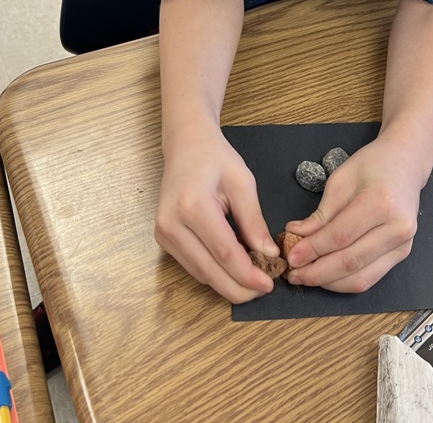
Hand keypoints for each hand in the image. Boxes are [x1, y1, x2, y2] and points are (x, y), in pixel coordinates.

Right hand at [155, 124, 279, 302]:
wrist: (186, 144)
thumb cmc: (215, 157)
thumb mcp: (242, 183)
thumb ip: (254, 221)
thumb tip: (269, 254)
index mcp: (193, 206)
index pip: (225, 253)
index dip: (248, 274)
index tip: (270, 283)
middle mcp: (171, 224)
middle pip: (209, 271)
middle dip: (239, 287)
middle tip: (264, 289)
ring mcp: (163, 233)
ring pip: (199, 273)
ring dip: (227, 282)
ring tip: (253, 279)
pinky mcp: (163, 239)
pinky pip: (192, 265)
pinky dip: (214, 271)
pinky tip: (234, 268)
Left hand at [283, 134, 423, 292]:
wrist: (406, 162)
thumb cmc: (373, 164)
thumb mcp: (340, 179)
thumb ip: (321, 213)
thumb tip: (296, 235)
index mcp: (381, 202)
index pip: (340, 236)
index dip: (313, 250)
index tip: (291, 257)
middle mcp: (397, 228)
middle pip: (351, 261)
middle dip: (317, 272)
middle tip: (294, 273)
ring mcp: (403, 244)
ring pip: (361, 278)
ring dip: (329, 282)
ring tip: (306, 276)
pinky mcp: (402, 254)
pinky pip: (371, 278)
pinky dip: (345, 281)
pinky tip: (327, 276)